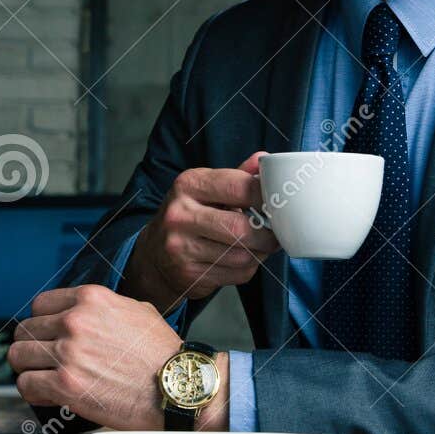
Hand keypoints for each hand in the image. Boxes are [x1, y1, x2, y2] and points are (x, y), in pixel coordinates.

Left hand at [10, 285, 226, 430]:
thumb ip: (104, 307)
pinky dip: (33, 392)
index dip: (42, 323)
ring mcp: (69, 353)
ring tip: (43, 378)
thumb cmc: (162, 353)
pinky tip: (48, 395)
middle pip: (25, 330)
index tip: (48, 336)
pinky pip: (27, 384)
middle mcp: (75, 321)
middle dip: (33, 347)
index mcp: (90, 299)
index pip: (40, 305)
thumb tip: (83, 312)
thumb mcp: (136, 310)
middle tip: (44, 361)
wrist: (177, 387)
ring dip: (29, 368)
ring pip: (19, 356)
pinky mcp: (66, 385)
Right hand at [120, 152, 280, 311]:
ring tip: (260, 246)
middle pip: (241, 228)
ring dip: (260, 253)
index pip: (239, 186)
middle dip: (268, 234)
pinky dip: (248, 268)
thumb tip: (266, 160)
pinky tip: (242, 259)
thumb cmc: (190, 215)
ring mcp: (181, 246)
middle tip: (277, 233)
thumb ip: (237, 177)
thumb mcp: (207, 188)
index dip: (266, 196)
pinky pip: (235, 274)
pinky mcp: (188, 273)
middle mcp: (180, 214)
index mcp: (189, 184)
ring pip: (241, 255)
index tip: (280, 203)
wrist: (154, 253)